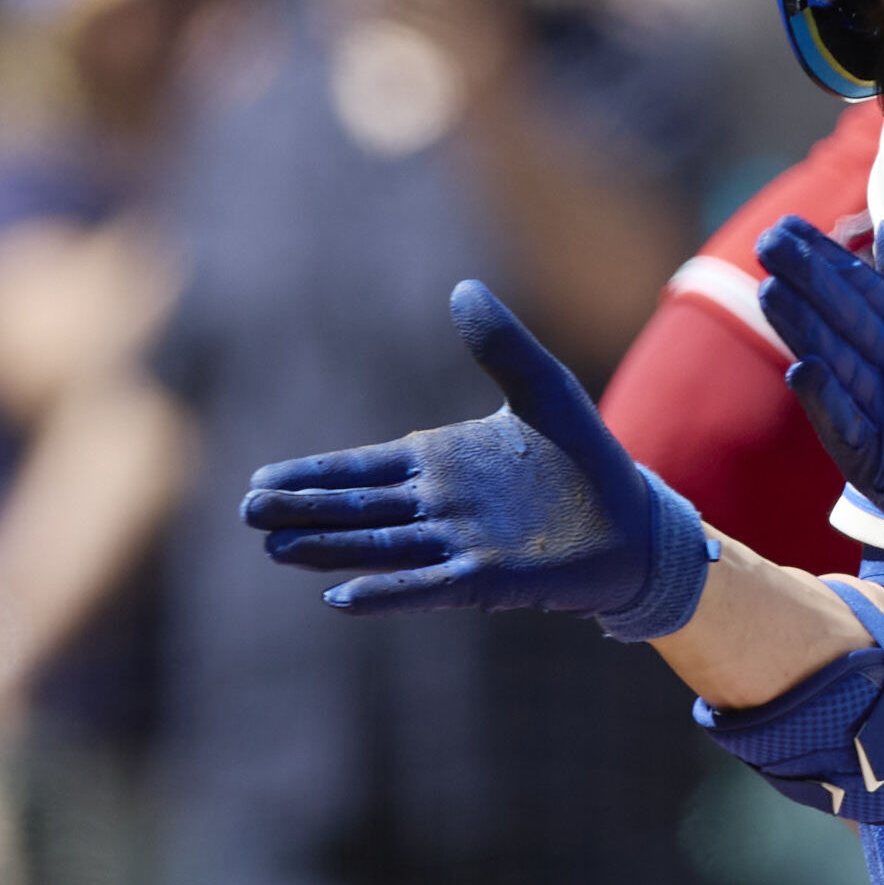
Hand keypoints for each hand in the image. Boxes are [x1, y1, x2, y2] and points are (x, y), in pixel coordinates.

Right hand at [241, 282, 705, 625]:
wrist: (634, 522)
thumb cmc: (585, 458)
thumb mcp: (544, 388)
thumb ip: (501, 345)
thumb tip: (462, 287)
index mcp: (438, 463)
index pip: (363, 469)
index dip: (313, 475)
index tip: (262, 478)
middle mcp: (437, 508)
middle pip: (357, 510)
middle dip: (305, 510)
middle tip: (249, 512)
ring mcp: (458, 546)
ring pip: (380, 547)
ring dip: (330, 549)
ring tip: (277, 548)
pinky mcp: (487, 580)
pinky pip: (427, 585)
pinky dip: (387, 591)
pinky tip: (340, 598)